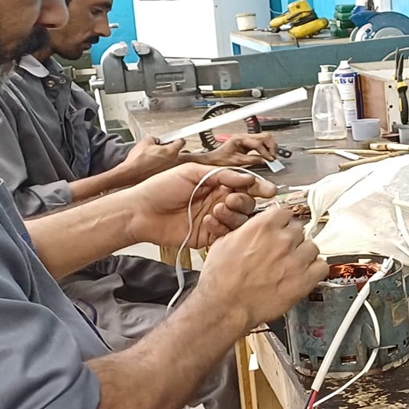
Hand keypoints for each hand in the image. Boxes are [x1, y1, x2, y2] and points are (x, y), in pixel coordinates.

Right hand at [118, 137, 184, 184]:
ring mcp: (171, 171)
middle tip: (168, 149)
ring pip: (176, 163)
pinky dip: (165, 168)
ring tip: (160, 159)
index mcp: (171, 151)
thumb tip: (156, 141)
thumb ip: (155, 139)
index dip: (177, 139)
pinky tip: (156, 167)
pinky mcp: (166, 178)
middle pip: (183, 153)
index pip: (181, 141)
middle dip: (177, 150)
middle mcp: (174, 162)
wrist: (129, 175)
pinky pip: (169, 170)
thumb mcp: (145, 142)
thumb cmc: (137, 161)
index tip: (175, 139)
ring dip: (171, 160)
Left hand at [120, 164, 277, 248]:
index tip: (268, 190)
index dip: (257, 187)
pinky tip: (207, 221)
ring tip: (215, 210)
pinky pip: (226, 234)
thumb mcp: (191, 172)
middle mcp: (218, 201)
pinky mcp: (208, 236)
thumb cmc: (159, 188)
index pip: (244, 185)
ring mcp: (214, 220)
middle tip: (229, 199)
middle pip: (246, 203)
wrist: (139, 212)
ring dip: (232, 214)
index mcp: (215, 184)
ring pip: (240, 220)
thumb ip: (221, 175)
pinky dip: (221, 227)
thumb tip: (246, 178)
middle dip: (243, 201)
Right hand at [196, 208, 327, 326]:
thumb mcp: (225, 242)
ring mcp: (296, 259)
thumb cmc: (220, 279)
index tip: (280, 229)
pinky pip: (322, 267)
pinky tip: (305, 274)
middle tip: (282, 252)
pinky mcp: (305, 280)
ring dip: (303, 254)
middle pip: (299, 230)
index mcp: (263, 226)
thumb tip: (254, 228)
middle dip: (291, 240)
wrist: (224, 305)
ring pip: (312, 247)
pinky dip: (315, 270)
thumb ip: (246, 230)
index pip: (285, 213)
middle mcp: (283, 240)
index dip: (281, 223)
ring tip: (292, 265)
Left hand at [200, 133, 276, 166]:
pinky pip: (262, 142)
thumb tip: (264, 161)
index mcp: (240, 139)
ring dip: (271, 146)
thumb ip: (251, 160)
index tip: (270, 160)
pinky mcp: (249, 142)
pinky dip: (267, 148)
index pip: (257, 143)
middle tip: (273, 157)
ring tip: (272, 156)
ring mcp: (247, 138)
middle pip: (265, 136)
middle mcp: (244, 136)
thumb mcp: (236, 162)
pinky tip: (268, 155)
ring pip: (265, 137)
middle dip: (271, 146)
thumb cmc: (220, 160)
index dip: (265, 152)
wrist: (213, 159)